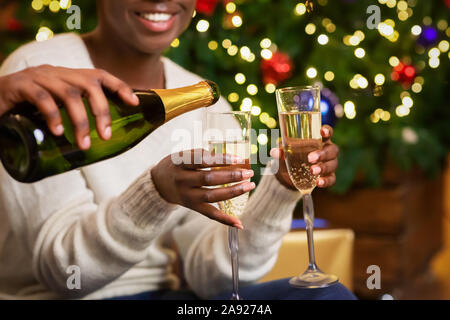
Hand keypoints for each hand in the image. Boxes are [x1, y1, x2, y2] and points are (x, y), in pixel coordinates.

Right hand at [0, 65, 138, 149]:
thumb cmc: (26, 108)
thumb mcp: (54, 108)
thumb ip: (74, 115)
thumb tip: (102, 141)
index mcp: (67, 77)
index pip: (99, 75)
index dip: (119, 86)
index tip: (135, 102)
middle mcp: (56, 73)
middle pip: (88, 85)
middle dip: (102, 111)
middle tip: (106, 135)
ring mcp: (37, 77)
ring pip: (68, 93)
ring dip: (81, 120)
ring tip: (84, 143)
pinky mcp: (18, 86)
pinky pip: (40, 97)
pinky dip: (52, 115)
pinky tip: (56, 132)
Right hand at [151, 149, 254, 228]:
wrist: (158, 184)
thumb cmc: (176, 165)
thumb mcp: (183, 154)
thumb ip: (203, 155)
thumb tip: (232, 158)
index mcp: (180, 163)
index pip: (201, 160)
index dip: (220, 159)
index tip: (238, 158)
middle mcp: (182, 180)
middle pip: (209, 178)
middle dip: (232, 175)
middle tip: (249, 172)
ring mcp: (187, 196)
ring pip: (212, 196)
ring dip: (233, 192)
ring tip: (249, 185)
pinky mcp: (192, 207)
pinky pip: (210, 214)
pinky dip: (225, 219)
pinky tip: (239, 223)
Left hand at [270, 125, 338, 188]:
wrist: (291, 175)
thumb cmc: (291, 157)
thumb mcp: (284, 154)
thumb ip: (280, 152)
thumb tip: (274, 152)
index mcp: (319, 140)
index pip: (327, 133)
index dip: (327, 131)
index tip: (322, 131)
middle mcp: (327, 151)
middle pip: (332, 150)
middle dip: (322, 154)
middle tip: (310, 158)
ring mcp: (330, 164)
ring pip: (332, 164)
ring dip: (323, 167)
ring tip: (312, 171)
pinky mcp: (328, 177)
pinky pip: (331, 179)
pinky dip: (326, 181)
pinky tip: (319, 182)